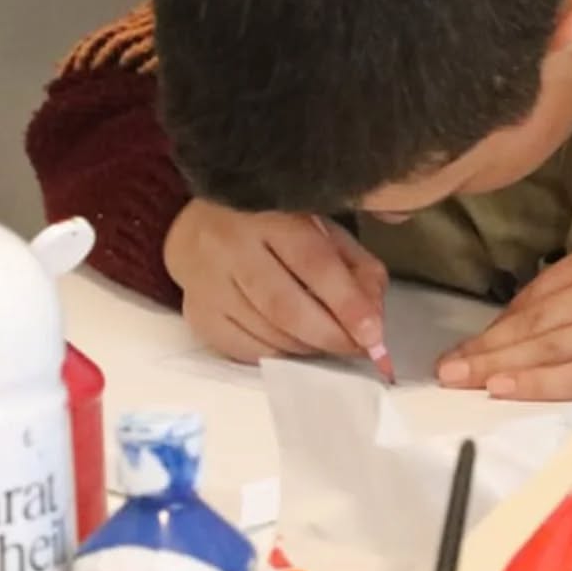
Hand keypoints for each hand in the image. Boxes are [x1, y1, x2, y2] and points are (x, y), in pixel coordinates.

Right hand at [164, 201, 388, 364]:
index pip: (314, 263)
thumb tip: (374, 317)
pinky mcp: (198, 314)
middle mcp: (233, 247)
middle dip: (330, 336)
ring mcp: (209, 283)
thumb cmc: (273, 228)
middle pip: (286, 306)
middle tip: (358, 348)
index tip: (374, 334)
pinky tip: (293, 345)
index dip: (347, 302)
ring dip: (308, 348)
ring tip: (328, 342)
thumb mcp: (321, 228)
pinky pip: (245, 350)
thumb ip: (356, 267)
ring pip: (267, 332)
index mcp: (270, 215)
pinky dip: (279, 355)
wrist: (198, 227)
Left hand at [437, 246, 571, 399]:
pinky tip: (502, 386)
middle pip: (532, 320)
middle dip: (484, 344)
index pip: (538, 291)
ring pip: (544, 348)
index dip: (502, 320)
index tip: (475, 339)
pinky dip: (533, 382)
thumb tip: (540, 323)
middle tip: (444, 364)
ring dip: (496, 364)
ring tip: (458, 377)